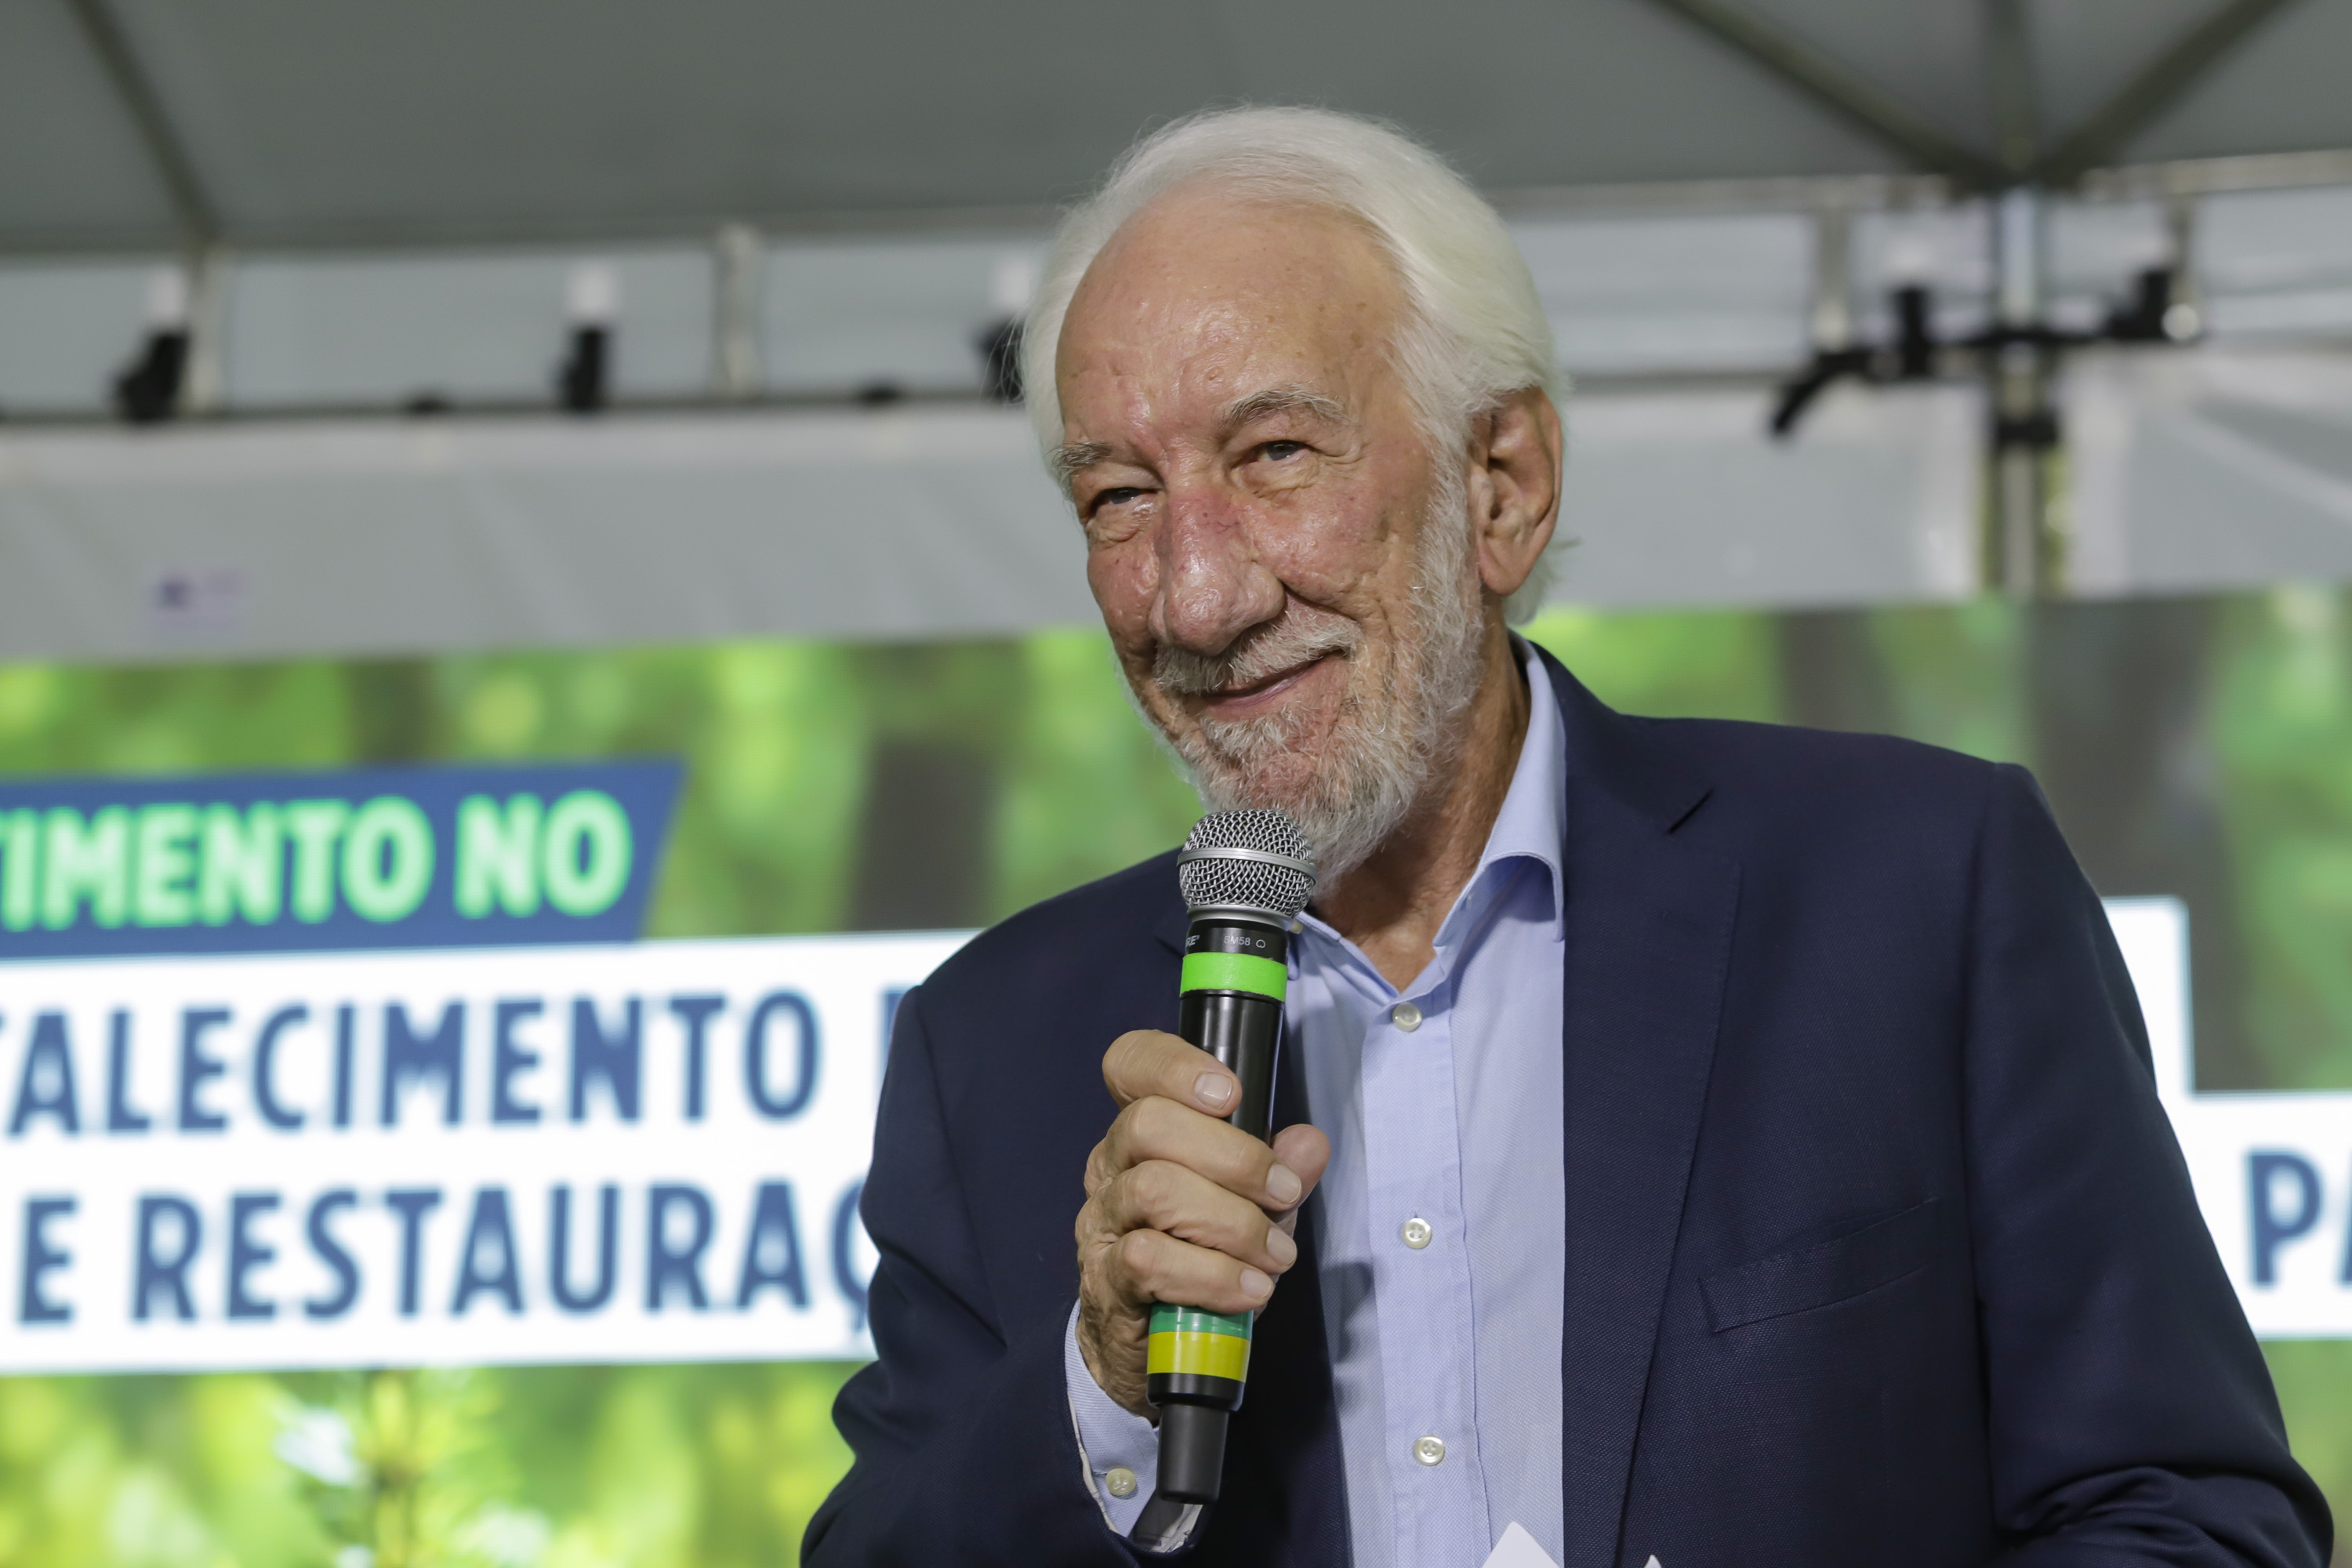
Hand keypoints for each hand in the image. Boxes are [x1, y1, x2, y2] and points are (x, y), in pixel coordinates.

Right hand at [1075, 1029, 1330, 1417]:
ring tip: (1275, 1254)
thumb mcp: (1252, 1209)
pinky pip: (1150, 1260)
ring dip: (1232, 1222)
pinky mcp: (1105, 1280)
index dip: (1173, 1064)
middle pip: (1149, 1123)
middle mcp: (1111, 1166)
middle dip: (1233, 1156)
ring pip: (1153, 1189)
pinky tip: (1250, 1290)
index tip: (1230, 1093)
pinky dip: (1213, 1274)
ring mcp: (1103, 1222)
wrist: (1149, 1348)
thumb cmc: (1199, 1260)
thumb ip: (1280, 1172)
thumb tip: (1308, 1143)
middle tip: (1283, 1193)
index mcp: (1144, 1133)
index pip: (1129, 1065)